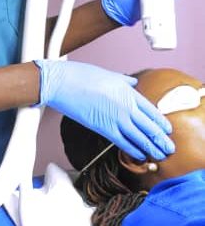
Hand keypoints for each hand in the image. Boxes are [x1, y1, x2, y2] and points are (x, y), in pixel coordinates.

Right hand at [34, 59, 174, 160]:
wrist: (61, 83)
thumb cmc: (81, 75)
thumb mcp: (109, 74)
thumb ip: (124, 81)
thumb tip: (133, 83)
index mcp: (128, 91)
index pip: (152, 110)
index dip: (161, 123)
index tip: (167, 130)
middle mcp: (126, 106)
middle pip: (150, 126)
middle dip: (161, 140)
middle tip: (168, 149)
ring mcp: (116, 117)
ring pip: (140, 137)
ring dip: (151, 148)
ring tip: (158, 156)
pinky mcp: (102, 127)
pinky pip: (123, 142)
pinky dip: (133, 150)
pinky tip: (139, 155)